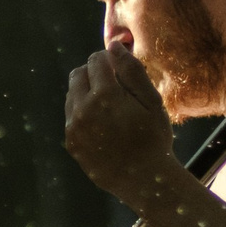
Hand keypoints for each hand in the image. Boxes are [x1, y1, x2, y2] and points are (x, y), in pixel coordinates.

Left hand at [64, 43, 175, 205]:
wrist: (145, 180)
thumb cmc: (154, 138)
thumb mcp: (151, 101)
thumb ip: (132, 70)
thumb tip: (115, 46)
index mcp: (104, 94)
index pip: (96, 60)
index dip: (109, 59)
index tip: (119, 67)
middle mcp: (83, 108)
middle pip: (78, 74)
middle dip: (93, 72)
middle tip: (113, 83)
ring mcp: (74, 127)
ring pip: (72, 94)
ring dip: (86, 91)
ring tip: (109, 105)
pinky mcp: (71, 142)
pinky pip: (71, 116)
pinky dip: (83, 112)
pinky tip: (103, 123)